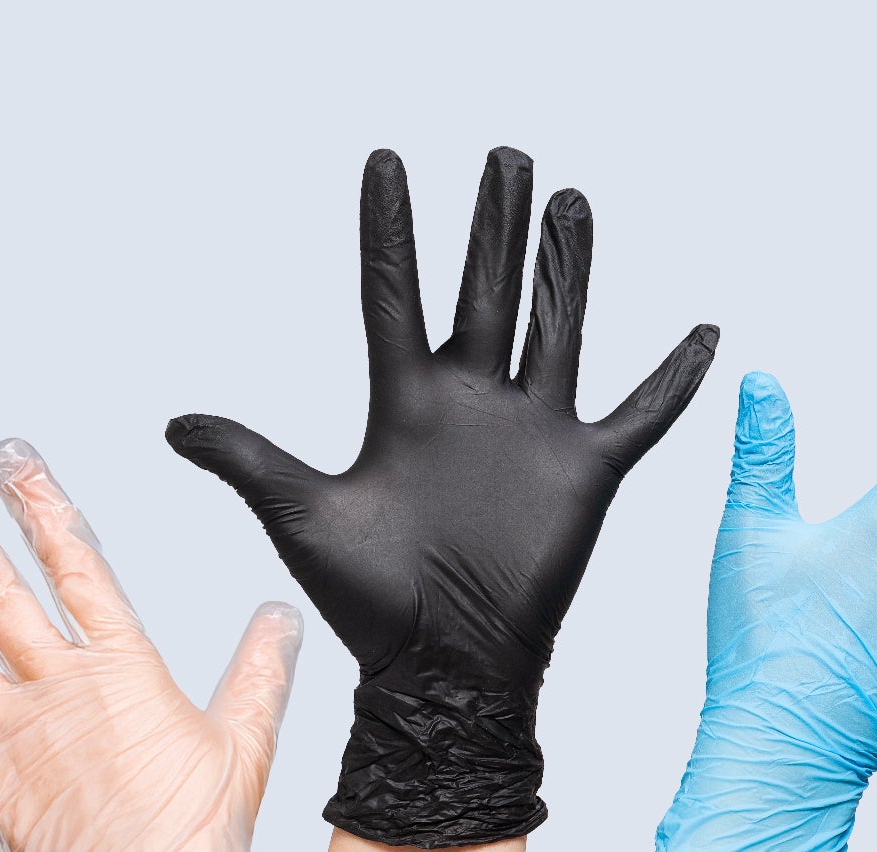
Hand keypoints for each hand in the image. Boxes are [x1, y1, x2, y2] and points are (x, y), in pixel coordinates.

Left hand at [167, 147, 717, 846]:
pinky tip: (703, 335)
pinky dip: (673, 379)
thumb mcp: (300, 516)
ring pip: (557, 326)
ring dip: (567, 267)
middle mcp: (471, 405)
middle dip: (494, 225)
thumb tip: (173, 425)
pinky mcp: (584, 473)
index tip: (386, 163)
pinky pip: (640, 415)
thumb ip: (247, 460)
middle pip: (485, 290)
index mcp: (405, 404)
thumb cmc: (372, 604)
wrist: (446, 668)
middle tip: (504, 158)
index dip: (390, 229)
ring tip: (568, 203)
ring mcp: (532, 433)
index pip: (394, 293)